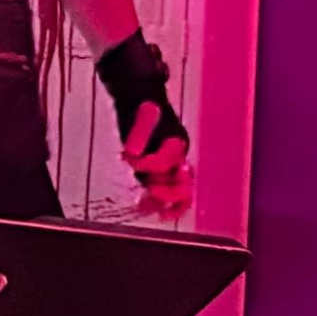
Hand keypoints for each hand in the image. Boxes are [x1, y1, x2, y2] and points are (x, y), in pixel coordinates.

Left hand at [119, 102, 192, 219]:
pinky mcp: (159, 171)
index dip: (148, 164)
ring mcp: (170, 165)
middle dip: (171, 192)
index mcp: (177, 141)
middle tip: (153, 193)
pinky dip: (160, 202)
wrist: (142, 101)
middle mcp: (177, 155)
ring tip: (159, 214)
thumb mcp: (142, 113)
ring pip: (179, 191)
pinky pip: (166, 191)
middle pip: (184, 183)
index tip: (132, 158)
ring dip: (168, 202)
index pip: (165, 160)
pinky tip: (146, 207)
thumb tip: (133, 152)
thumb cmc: (144, 106)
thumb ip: (139, 132)